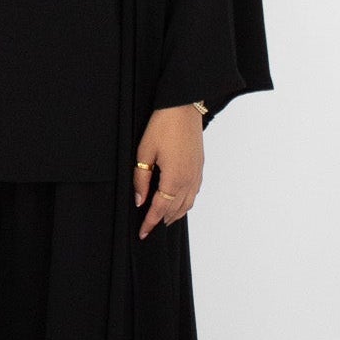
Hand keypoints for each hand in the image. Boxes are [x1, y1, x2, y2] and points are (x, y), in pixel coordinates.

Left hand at [133, 105, 203, 237]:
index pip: (160, 209)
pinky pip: (194, 193)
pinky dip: (185, 203)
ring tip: (162, 219)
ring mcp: (196, 174)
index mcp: (174, 179)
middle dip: (162, 220)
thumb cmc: (163, 126)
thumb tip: (140, 200)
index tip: (142, 233)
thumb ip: (141, 179)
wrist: (184, 106)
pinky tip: (177, 201)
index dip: (150, 222)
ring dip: (175, 214)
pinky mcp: (200, 167)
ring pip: (187, 204)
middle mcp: (189, 180)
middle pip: (175, 210)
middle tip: (149, 227)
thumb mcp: (145, 152)